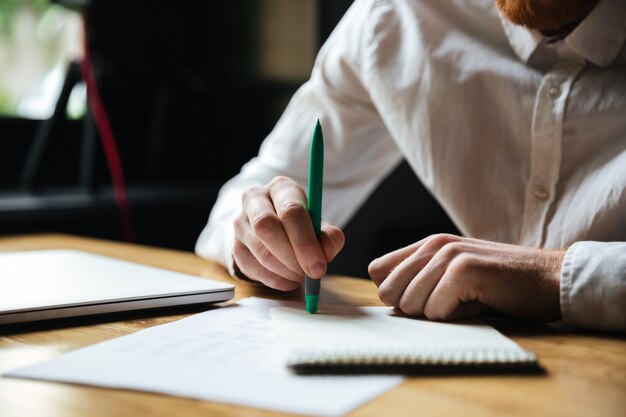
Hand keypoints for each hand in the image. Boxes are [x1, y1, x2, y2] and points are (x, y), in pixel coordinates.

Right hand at [232, 176, 344, 289]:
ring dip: (285, 270)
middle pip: (267, 226)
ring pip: (260, 251)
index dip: (306, 241)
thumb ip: (329, 236)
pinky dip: (275, 280)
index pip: (291, 210)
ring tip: (302, 275)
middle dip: (292, 256)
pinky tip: (289, 279)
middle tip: (310, 273)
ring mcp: (240, 223)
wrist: (276, 228)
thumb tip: (327, 250)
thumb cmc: (301, 224)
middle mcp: (255, 199)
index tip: (319, 265)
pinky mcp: (235, 246)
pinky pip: (253, 268)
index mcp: (281, 188)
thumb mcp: (319, 225)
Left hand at [368, 234, 564, 320]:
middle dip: (413, 308)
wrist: (549, 278)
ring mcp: (449, 255)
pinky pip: (435, 311)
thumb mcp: (453, 275)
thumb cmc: (500, 283)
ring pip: (410, 304)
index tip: (420, 299)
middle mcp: (434, 245)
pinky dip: (454, 317)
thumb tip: (385, 298)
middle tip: (447, 303)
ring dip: (436, 313)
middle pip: (388, 291)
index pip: (378, 270)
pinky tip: (477, 302)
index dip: (392, 293)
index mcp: (428, 245)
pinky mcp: (464, 270)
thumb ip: (421, 279)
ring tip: (465, 300)